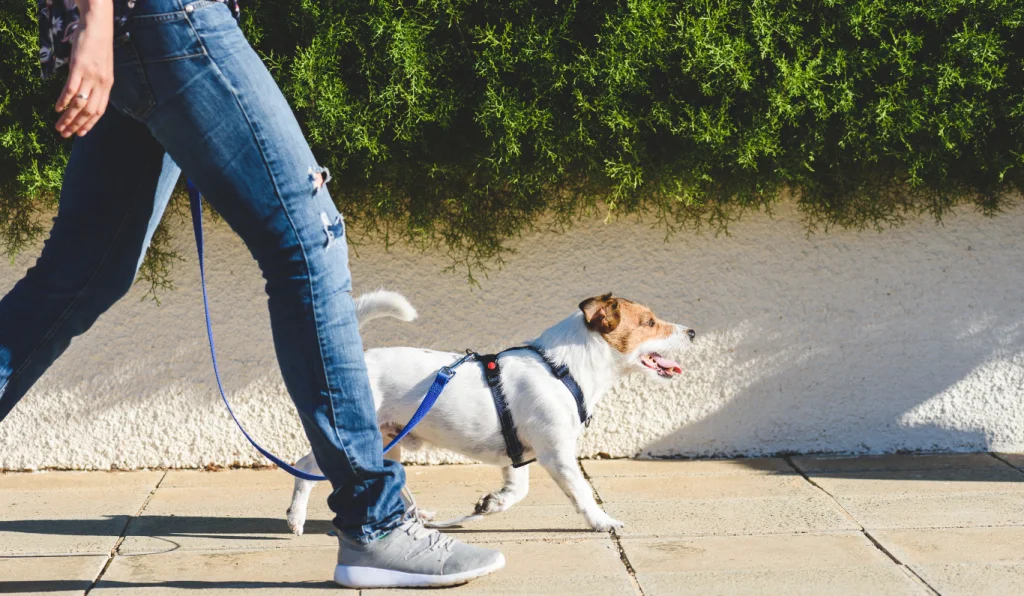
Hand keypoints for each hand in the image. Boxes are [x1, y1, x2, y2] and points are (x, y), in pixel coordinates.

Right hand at [55, 1, 113, 137]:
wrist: (98, 27)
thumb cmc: (98, 47)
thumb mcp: (103, 68)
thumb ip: (98, 83)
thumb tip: (89, 96)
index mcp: (108, 85)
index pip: (100, 111)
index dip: (91, 124)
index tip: (81, 134)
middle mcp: (101, 83)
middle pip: (89, 111)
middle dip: (77, 125)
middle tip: (65, 135)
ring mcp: (91, 76)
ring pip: (79, 103)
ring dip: (68, 117)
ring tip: (59, 126)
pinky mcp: (80, 67)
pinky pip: (71, 88)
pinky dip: (64, 100)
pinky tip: (57, 108)